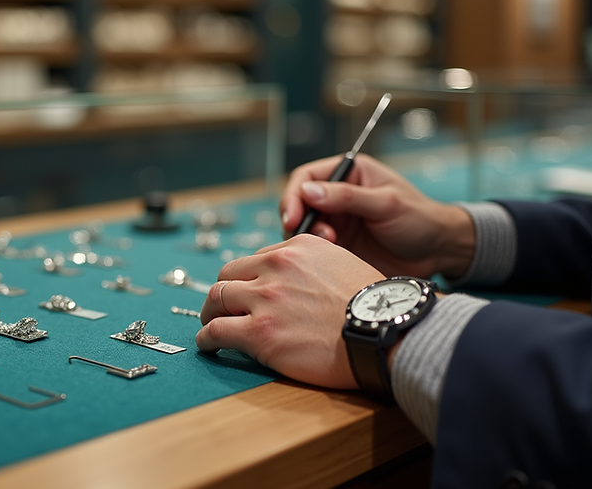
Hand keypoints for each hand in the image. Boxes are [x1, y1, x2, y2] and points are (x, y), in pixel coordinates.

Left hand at [195, 234, 383, 388]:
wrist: (384, 333)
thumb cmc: (375, 307)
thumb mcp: (345, 265)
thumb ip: (316, 266)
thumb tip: (302, 280)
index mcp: (299, 247)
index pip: (258, 258)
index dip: (250, 277)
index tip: (248, 291)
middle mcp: (277, 266)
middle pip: (229, 273)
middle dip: (223, 291)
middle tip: (221, 306)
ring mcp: (265, 298)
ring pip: (217, 298)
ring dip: (210, 312)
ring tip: (209, 325)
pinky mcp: (259, 332)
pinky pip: (217, 330)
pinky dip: (207, 338)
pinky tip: (208, 345)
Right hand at [279, 153, 474, 278]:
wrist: (439, 252)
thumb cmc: (420, 219)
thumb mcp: (386, 204)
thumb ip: (347, 196)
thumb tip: (308, 191)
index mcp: (350, 174)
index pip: (307, 177)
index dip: (294, 195)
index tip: (292, 215)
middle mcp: (338, 196)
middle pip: (299, 203)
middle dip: (298, 220)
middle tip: (309, 236)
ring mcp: (337, 222)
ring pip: (304, 228)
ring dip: (308, 238)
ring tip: (330, 246)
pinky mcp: (339, 246)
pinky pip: (315, 249)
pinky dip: (314, 254)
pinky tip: (329, 259)